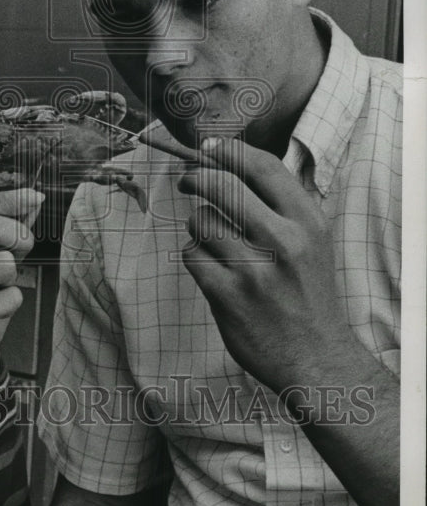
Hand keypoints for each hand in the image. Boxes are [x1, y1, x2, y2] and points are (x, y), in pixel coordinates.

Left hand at [165, 135, 355, 393]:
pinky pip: (191, 255)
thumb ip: (280, 203)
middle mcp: (284, 241)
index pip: (263, 166)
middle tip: (187, 180)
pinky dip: (195, 257)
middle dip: (195, 177)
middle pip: (220, 185)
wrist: (318, 358)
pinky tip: (212, 268)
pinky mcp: (227, 297)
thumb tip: (228, 160)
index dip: (228, 150)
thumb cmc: (307, 291)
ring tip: (214, 240)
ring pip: (200, 220)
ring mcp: (254, 270)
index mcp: (308, 222)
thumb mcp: (312, 240)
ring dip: (198, 225)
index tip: (207, 147)